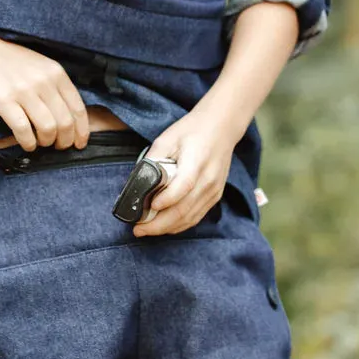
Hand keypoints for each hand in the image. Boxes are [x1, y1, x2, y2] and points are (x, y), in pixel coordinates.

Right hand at [0, 30, 89, 150]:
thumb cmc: (10, 61)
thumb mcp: (41, 66)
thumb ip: (56, 86)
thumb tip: (69, 116)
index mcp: (56, 73)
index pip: (78, 108)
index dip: (82, 130)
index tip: (80, 143)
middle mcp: (43, 82)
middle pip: (65, 122)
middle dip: (65, 140)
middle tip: (59, 146)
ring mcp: (24, 91)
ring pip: (47, 128)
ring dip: (46, 142)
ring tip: (41, 144)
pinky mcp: (4, 101)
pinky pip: (23, 130)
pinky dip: (28, 142)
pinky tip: (27, 144)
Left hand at [132, 98, 238, 237]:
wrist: (221, 127)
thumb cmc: (192, 130)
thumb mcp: (167, 138)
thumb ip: (153, 160)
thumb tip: (137, 182)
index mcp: (197, 161)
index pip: (183, 186)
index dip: (165, 200)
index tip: (146, 208)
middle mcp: (208, 180)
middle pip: (184, 209)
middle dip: (158, 224)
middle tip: (138, 229)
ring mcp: (213, 191)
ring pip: (190, 218)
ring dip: (167, 228)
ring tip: (146, 230)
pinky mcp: (215, 196)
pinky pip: (196, 216)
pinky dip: (179, 225)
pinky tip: (165, 226)